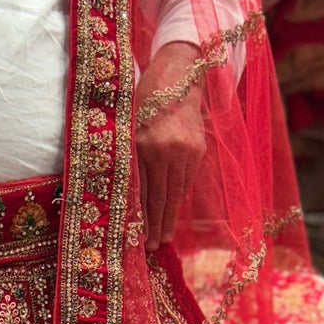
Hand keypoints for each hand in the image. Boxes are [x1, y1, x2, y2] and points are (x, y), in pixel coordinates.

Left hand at [135, 41, 207, 249]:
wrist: (178, 75)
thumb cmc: (143, 99)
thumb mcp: (128, 125)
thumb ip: (128, 157)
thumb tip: (125, 196)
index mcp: (144, 144)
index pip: (144, 192)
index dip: (143, 219)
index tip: (140, 239)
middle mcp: (167, 150)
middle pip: (162, 197)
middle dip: (157, 225)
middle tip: (153, 248)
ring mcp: (186, 151)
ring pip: (176, 192)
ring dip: (169, 217)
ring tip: (164, 238)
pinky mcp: (198, 150)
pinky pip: (186, 180)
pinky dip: (178, 198)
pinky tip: (172, 212)